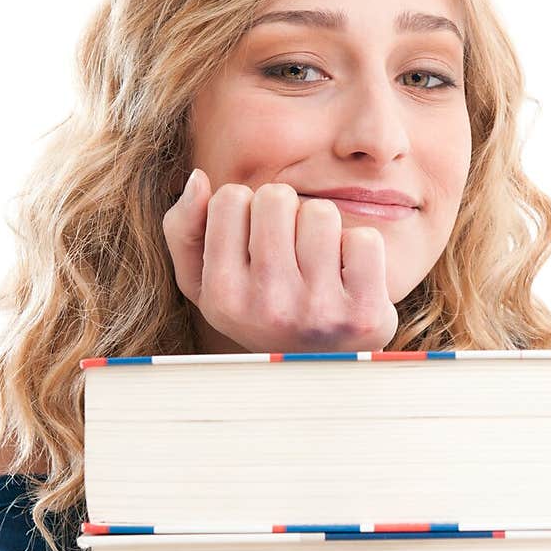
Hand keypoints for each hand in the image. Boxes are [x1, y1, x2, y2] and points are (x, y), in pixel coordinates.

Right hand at [162, 169, 399, 352]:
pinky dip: (360, 250)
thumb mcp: (206, 282)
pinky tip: (348, 278)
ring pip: (322, 213)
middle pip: (277, 198)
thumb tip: (197, 179)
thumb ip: (184, 231)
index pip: (231, 198)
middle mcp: (268, 307)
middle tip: (291, 249)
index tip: (255, 241)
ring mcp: (318, 312)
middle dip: (286, 213)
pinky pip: (365, 240)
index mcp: (223, 296)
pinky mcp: (364, 314)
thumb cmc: (258, 312)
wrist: (316, 372)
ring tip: (318, 264)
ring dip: (323, 229)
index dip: (247, 210)